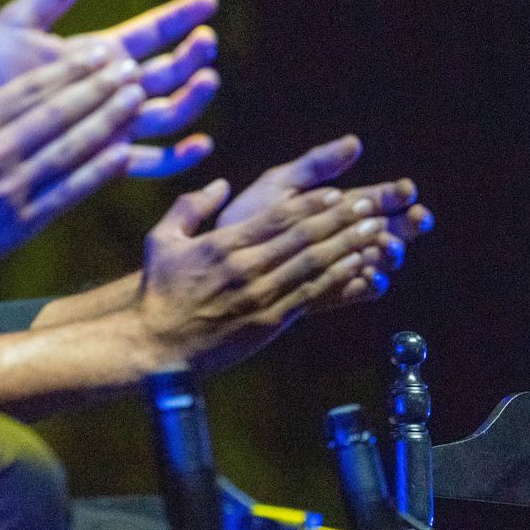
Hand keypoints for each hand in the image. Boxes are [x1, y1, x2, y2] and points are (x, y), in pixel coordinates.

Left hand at [0, 0, 219, 176]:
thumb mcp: (20, 21)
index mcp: (104, 54)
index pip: (154, 31)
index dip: (181, 15)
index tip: (208, 0)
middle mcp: (118, 89)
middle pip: (170, 72)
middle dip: (192, 55)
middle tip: (204, 40)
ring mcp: (119, 123)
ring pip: (171, 113)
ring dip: (195, 97)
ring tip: (207, 78)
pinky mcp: (111, 158)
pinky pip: (156, 163)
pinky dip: (182, 157)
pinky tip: (202, 142)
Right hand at [0, 46, 144, 261]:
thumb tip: (28, 85)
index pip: (26, 92)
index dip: (67, 70)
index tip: (100, 53)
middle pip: (54, 114)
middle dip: (97, 89)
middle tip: (131, 68)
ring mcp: (7, 191)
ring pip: (67, 149)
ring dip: (107, 122)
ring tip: (137, 98)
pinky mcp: (21, 225)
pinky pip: (67, 192)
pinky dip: (97, 172)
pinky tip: (125, 152)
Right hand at [134, 171, 400, 374]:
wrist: (153, 344)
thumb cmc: (157, 291)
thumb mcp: (161, 240)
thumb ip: (191, 208)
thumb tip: (220, 184)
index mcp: (223, 244)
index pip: (278, 217)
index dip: (313, 202)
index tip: (339, 191)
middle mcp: (246, 267)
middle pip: (304, 236)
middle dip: (342, 218)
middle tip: (372, 203)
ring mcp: (261, 295)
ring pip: (314, 264)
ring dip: (349, 244)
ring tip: (377, 230)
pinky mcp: (270, 321)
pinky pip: (312, 295)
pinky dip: (339, 279)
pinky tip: (361, 267)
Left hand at [215, 135, 432, 308]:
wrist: (219, 265)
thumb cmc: (247, 219)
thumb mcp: (280, 184)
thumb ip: (316, 165)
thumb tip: (355, 142)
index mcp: (340, 208)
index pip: (380, 199)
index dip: (397, 194)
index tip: (406, 190)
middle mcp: (347, 237)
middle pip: (393, 230)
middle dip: (409, 224)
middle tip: (417, 219)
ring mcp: (343, 265)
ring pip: (382, 260)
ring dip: (391, 252)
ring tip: (387, 245)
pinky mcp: (333, 293)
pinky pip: (362, 290)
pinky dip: (372, 282)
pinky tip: (371, 273)